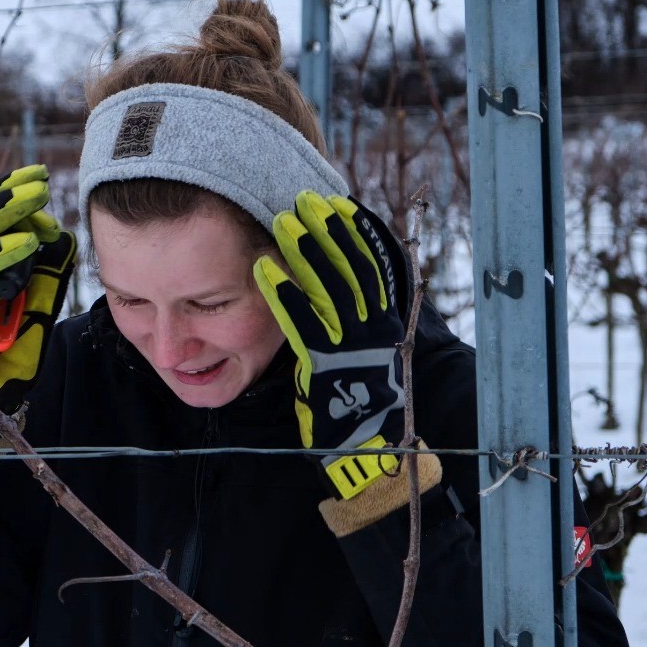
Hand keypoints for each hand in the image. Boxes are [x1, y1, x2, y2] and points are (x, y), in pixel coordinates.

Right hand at [0, 165, 76, 434]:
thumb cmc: (13, 350)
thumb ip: (49, 273)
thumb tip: (63, 236)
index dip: (10, 194)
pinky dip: (0, 256)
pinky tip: (26, 242)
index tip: (37, 176)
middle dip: (8, 195)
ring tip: (35, 198)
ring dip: (4, 214)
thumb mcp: (41, 304)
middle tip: (38, 179)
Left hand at [253, 192, 404, 496]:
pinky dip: (283, 293)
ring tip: (283, 222)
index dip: (354, 233)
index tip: (338, 205)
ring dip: (304, 251)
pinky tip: (264, 269)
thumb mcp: (359, 355)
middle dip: (325, 231)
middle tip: (303, 200)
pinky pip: (301, 322)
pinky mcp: (326, 363)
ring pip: (327, 287)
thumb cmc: (357, 401)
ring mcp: (351, 344)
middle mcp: (372, 327)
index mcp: (383, 322)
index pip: (370, 267)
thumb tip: (330, 288)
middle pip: (347, 268)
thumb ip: (348, 322)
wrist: (368, 447)